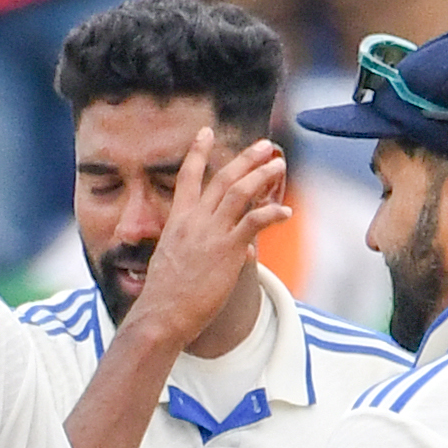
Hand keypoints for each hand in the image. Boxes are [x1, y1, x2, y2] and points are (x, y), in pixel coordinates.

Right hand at [124, 133, 292, 359]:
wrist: (162, 315)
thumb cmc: (165, 296)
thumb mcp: (173, 261)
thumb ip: (200, 248)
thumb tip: (239, 250)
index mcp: (177, 220)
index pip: (187, 176)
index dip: (198, 151)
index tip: (205, 131)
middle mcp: (194, 221)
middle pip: (222, 178)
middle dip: (246, 158)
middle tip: (265, 145)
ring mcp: (211, 234)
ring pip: (240, 192)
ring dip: (262, 175)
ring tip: (278, 165)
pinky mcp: (227, 250)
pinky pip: (254, 223)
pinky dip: (271, 214)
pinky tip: (286, 213)